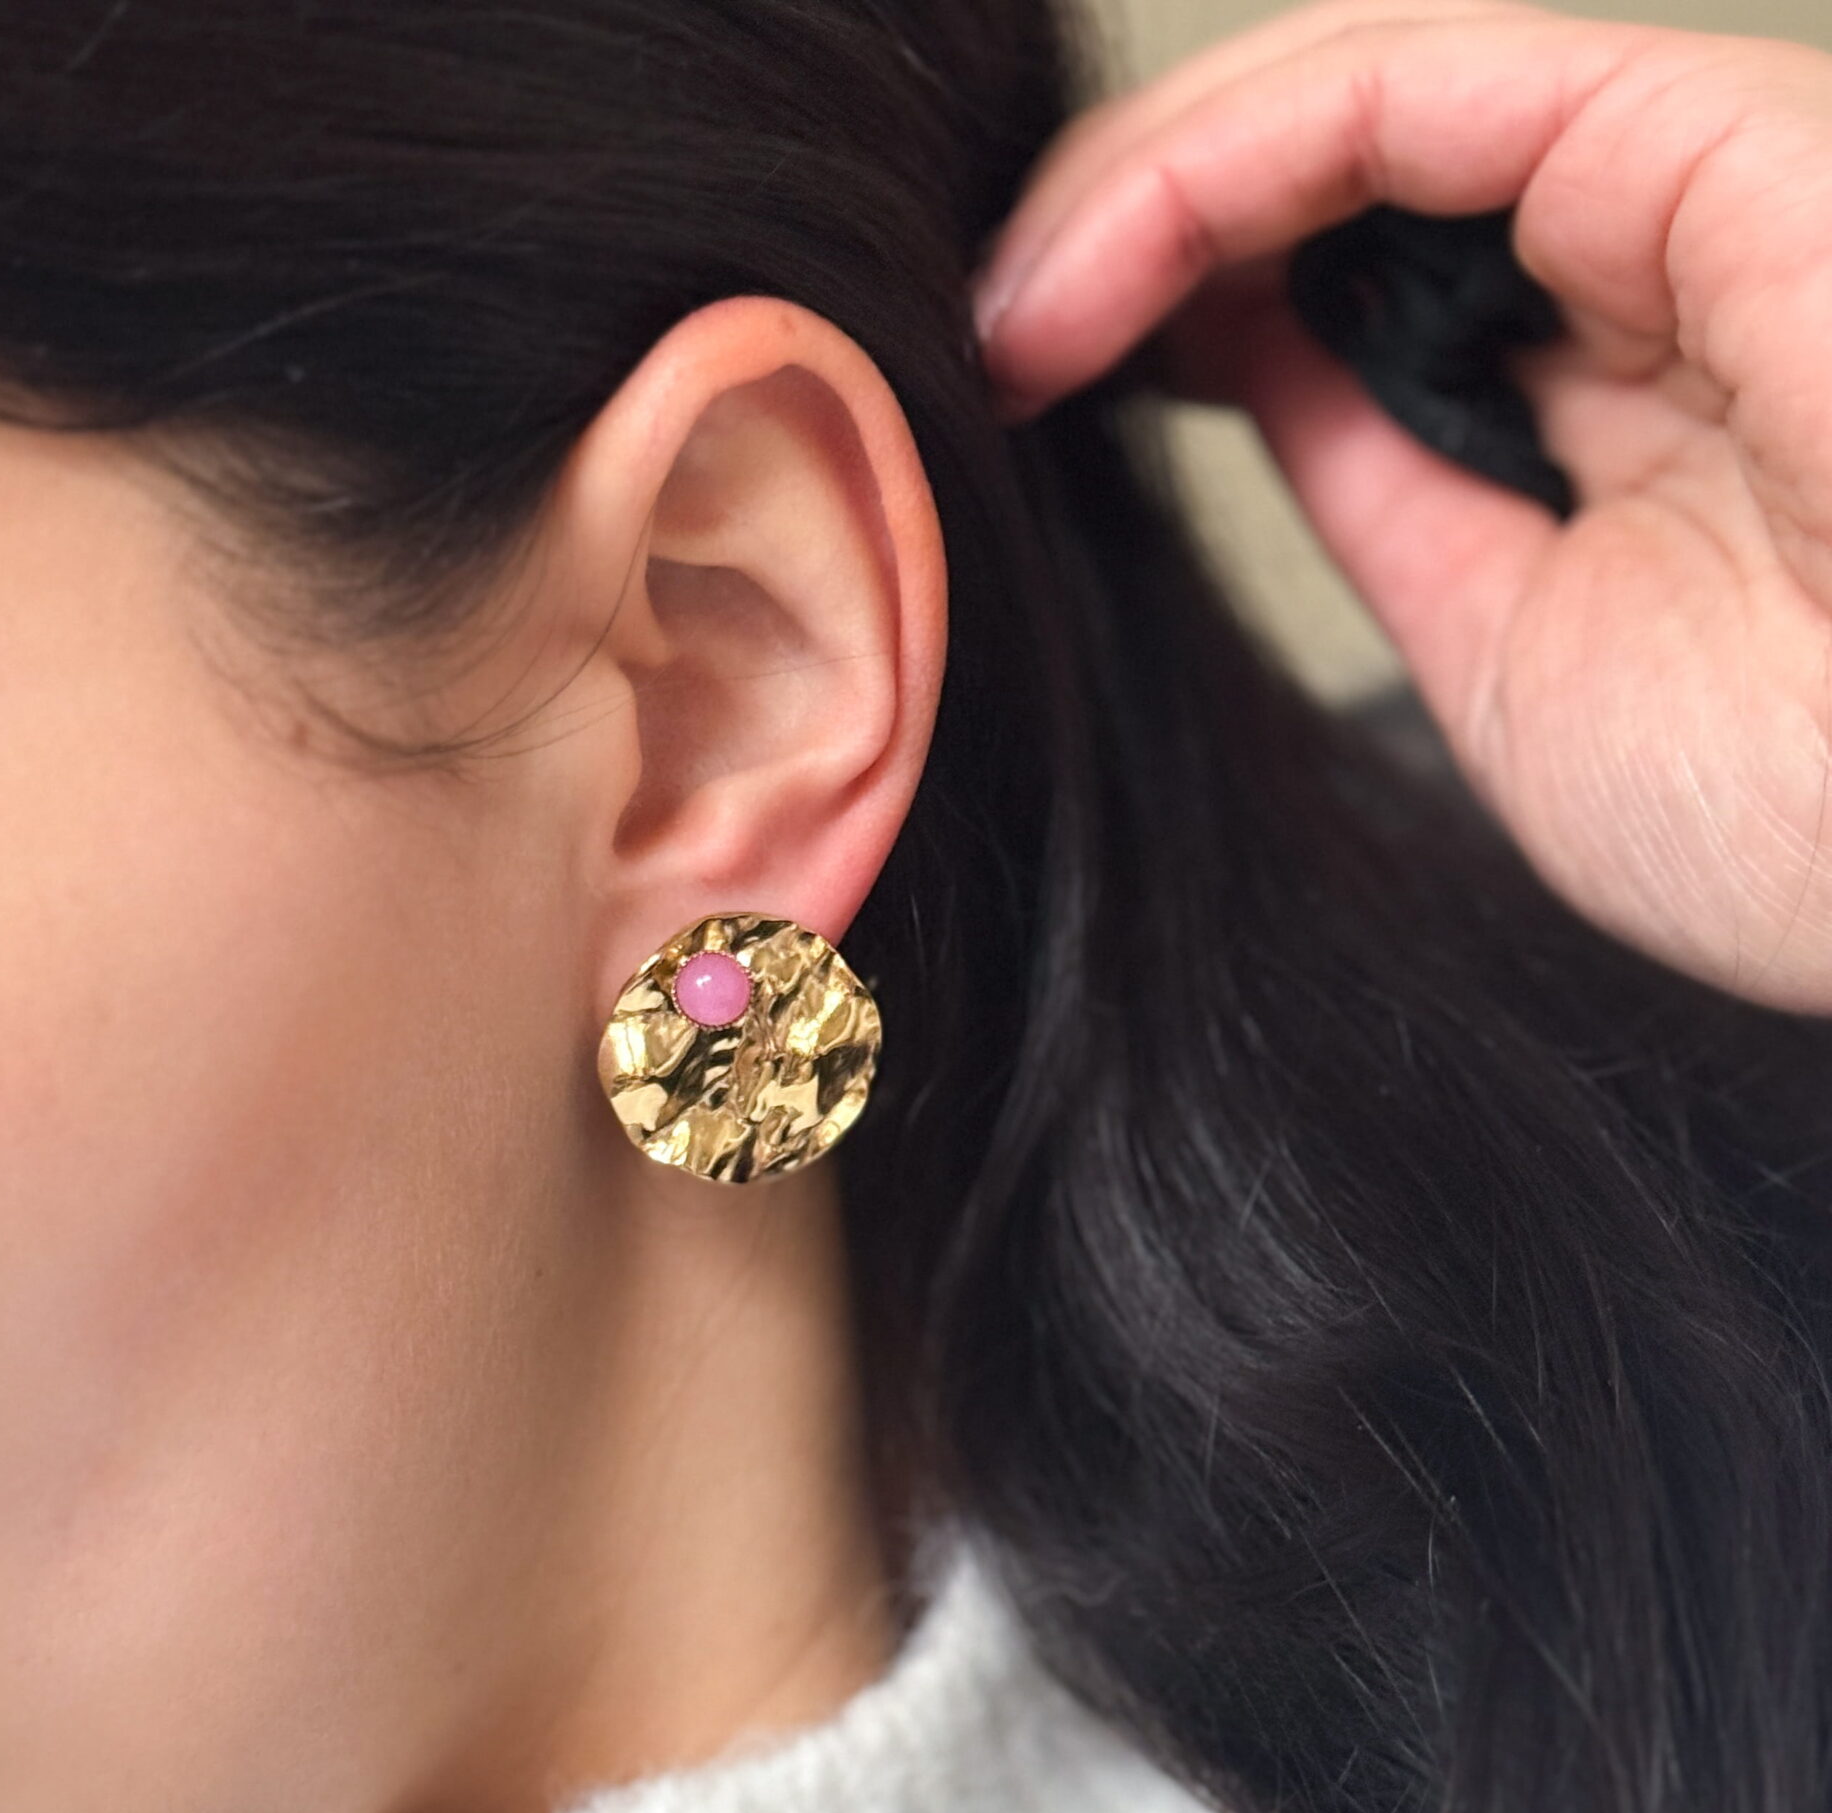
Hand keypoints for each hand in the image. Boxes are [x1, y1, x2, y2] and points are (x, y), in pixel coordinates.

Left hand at [972, 0, 1831, 1013]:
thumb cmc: (1790, 820)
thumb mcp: (1500, 650)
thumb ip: (1388, 481)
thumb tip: (1245, 367)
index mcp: (1614, 396)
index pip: (1350, 286)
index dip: (1170, 316)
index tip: (1018, 410)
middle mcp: (1645, 269)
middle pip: (1331, 179)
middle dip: (1126, 245)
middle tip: (973, 354)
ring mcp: (1679, 194)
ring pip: (1355, 105)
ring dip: (1141, 194)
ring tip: (1004, 318)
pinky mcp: (1706, 145)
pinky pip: (1418, 83)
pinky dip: (1229, 153)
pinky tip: (1097, 263)